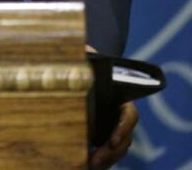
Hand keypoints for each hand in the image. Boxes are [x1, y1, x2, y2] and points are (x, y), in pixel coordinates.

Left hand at [84, 45, 137, 168]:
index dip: (123, 128)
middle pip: (123, 138)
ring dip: (106, 159)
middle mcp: (117, 116)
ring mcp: (110, 128)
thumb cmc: (84, 67)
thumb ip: (86, 56)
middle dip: (113, 151)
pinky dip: (98, 159)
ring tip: (90, 165)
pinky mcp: (99, 136)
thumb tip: (85, 49)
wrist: (78, 76)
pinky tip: (85, 163)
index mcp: (119, 98)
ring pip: (116, 148)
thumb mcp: (83, 61)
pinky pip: (104, 152)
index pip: (129, 115)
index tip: (111, 140)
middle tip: (97, 160)